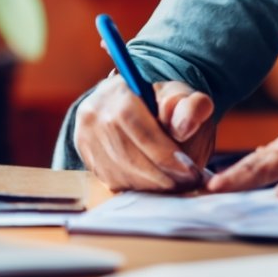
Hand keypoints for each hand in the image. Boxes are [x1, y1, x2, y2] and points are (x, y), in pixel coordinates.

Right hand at [74, 75, 215, 191]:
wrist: (139, 105)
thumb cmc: (166, 102)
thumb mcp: (185, 97)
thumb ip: (192, 108)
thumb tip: (184, 128)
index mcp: (119, 90)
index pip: (138, 128)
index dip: (164, 153)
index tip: (188, 168)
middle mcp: (94, 112)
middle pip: (127, 154)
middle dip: (160, 174)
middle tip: (186, 182)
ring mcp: (85, 134)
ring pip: (119, 171)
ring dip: (150, 184)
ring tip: (176, 184)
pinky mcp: (85, 154)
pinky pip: (111, 179)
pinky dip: (137, 186)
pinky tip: (156, 183)